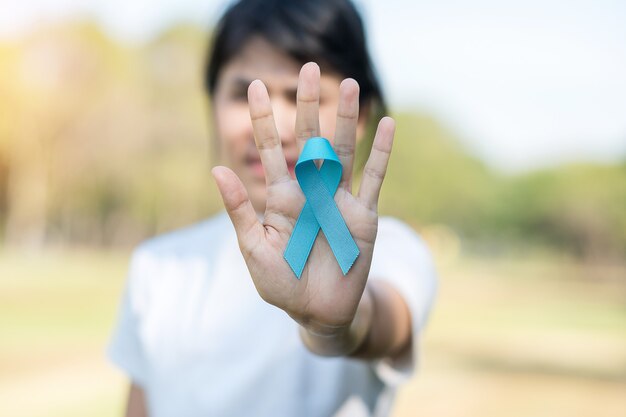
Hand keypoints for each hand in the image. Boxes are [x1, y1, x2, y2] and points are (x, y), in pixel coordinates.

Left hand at [212, 62, 394, 346]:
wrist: (317, 311)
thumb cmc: (281, 282)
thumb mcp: (255, 249)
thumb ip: (241, 210)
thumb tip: (216, 169)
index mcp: (281, 197)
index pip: (271, 150)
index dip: (265, 120)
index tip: (256, 87)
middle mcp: (311, 191)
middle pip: (310, 140)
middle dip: (308, 106)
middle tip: (307, 69)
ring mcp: (339, 200)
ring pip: (343, 151)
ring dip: (346, 119)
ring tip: (349, 84)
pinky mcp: (364, 216)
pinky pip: (374, 179)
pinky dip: (381, 154)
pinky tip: (388, 124)